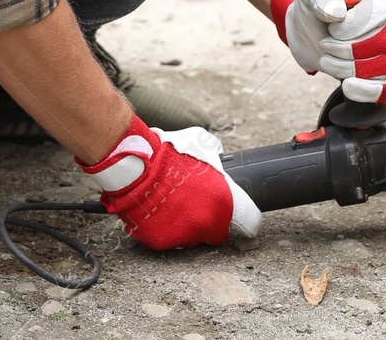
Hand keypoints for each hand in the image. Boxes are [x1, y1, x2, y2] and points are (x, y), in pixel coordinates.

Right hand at [78, 114, 261, 249]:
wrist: (135, 166)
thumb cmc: (170, 153)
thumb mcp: (201, 142)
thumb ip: (216, 152)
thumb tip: (218, 155)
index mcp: (225, 202)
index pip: (250, 223)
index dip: (246, 218)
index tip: (240, 217)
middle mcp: (208, 224)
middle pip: (218, 232)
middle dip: (210, 220)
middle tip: (195, 203)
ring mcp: (184, 237)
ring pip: (192, 238)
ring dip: (186, 225)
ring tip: (171, 203)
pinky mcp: (161, 243)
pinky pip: (167, 239)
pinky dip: (163, 228)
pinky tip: (157, 211)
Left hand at [270, 0, 385, 103]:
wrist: (306, 27)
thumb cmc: (314, 3)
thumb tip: (338, 14)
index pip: (381, 11)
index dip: (355, 25)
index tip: (332, 27)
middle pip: (384, 42)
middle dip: (348, 49)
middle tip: (324, 44)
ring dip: (351, 69)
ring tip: (327, 61)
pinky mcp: (382, 70)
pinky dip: (368, 91)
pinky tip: (347, 86)